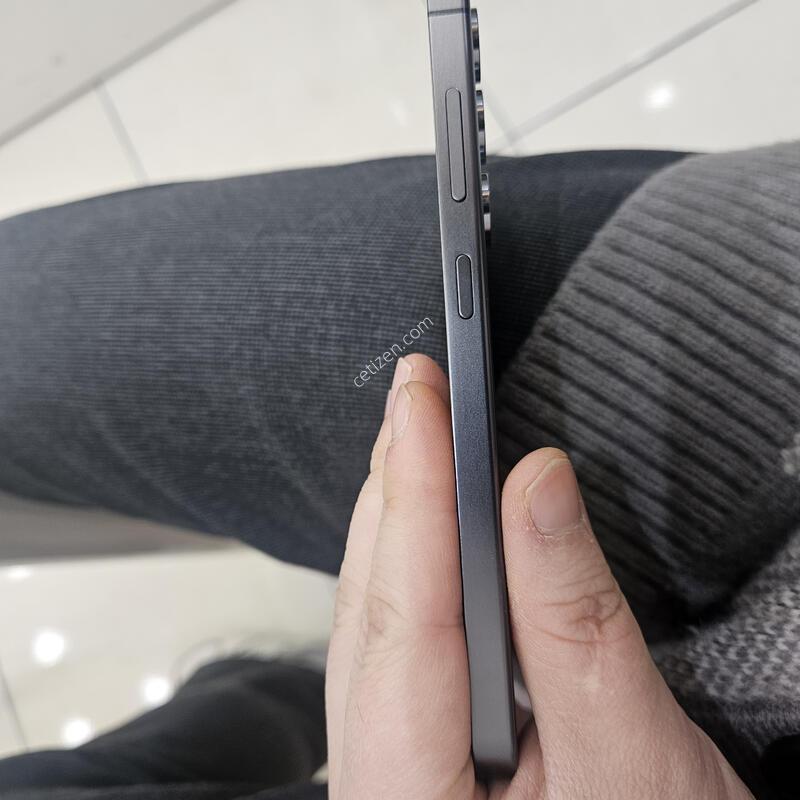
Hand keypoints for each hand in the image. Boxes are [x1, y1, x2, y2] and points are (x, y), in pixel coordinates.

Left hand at [326, 353, 752, 798]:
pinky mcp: (418, 745)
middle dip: (397, 484)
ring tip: (416, 438)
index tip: (424, 396)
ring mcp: (391, 761)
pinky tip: (426, 528)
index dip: (418, 486)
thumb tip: (536, 488)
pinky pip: (398, 637)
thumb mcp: (634, 760)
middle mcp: (378, 775)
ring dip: (400, 517)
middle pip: (375, 604)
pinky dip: (413, 566)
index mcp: (412, 794)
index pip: (406, 609)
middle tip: (416, 394)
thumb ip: (575, 622)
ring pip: (378, 615)